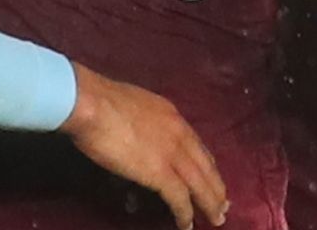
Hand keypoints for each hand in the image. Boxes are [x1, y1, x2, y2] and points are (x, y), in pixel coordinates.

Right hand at [61, 63, 228, 229]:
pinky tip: (186, 224)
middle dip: (216, 186)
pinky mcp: (160, 172)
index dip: (207, 163)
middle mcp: (179, 133)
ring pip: (199, 183)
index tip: (212, 176)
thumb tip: (140, 140)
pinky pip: (179, 197)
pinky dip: (185, 213)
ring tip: (216, 219)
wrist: (92, 103)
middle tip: (224, 205)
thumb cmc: (101, 100)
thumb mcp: (134, 105)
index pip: (197, 144)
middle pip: (205, 165)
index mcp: (172, 115)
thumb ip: (144, 123)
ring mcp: (171, 153)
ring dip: (209, 203)